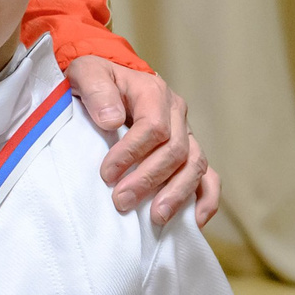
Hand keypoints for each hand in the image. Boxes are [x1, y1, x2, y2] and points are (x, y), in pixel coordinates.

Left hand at [65, 57, 216, 227]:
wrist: (107, 78)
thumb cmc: (95, 78)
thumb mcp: (86, 72)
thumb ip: (97, 90)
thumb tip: (111, 120)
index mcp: (153, 92)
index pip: (153, 126)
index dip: (131, 153)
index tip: (106, 174)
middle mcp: (176, 113)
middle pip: (176, 150)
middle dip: (149, 179)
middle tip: (121, 201)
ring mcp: (186, 134)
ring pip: (195, 165)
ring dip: (177, 193)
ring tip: (156, 217)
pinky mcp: (189, 152)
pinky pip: (208, 176)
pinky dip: (206, 199)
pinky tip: (194, 221)